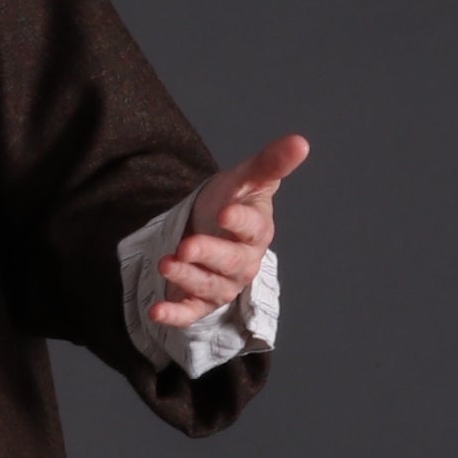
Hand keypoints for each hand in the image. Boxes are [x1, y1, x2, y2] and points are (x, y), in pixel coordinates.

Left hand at [149, 132, 309, 327]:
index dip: (240, 222)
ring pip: (209, 287)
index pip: (252, 228)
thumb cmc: (229, 201)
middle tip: (187, 246)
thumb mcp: (245, 178)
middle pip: (230, 262)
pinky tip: (156, 311)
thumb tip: (301, 142)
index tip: (224, 213)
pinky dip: (174, 315)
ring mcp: (222, 284)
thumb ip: (270, 163)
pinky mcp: (198, 301)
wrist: (204, 224)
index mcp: (257, 231)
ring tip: (166, 264)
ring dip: (187, 278)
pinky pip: (189, 312)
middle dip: (208, 254)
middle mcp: (243, 262)